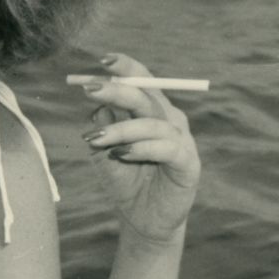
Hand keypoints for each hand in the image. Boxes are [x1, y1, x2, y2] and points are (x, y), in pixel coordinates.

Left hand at [70, 52, 201, 245]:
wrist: (142, 219)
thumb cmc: (125, 181)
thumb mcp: (104, 152)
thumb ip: (102, 128)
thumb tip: (97, 106)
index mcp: (151, 112)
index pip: (142, 82)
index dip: (126, 68)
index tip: (102, 60)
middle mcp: (169, 120)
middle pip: (147, 97)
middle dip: (118, 90)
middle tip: (90, 89)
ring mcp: (181, 141)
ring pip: (153, 123)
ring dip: (121, 128)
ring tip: (94, 139)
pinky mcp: (189, 163)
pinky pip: (167, 148)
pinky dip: (142, 148)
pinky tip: (121, 154)